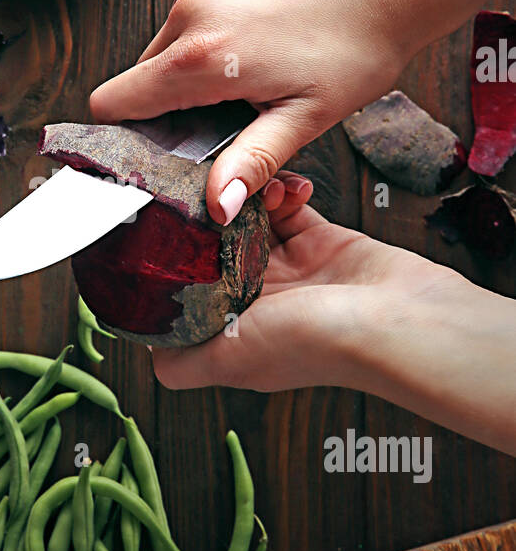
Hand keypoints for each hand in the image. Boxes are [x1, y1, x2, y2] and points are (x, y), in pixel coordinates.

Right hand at [90, 0, 420, 224]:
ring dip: (194, 66)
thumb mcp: (307, 116)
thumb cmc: (360, 44)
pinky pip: (189, 12)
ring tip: (254, 72)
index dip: (125, 134)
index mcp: (204, 56)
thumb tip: (218, 206)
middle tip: (231, 115)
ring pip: (166, 44)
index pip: (115, 102)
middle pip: (142, 76)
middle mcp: (190, 10)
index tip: (156, 148)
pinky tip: (257, 38)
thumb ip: (253, 161)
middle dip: (173, 103)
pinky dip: (209, 33)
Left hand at [152, 189, 452, 393]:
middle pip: (215, 251)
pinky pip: (289, 208)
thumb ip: (185, 364)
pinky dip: (282, 191)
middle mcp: (261, 303)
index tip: (161, 229)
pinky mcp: (321, 242)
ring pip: (250, 223)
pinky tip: (281, 185)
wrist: (401, 321)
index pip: (190, 293)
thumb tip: (149, 363)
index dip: (174, 264)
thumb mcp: (233, 358)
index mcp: (236, 334)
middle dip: (206, 221)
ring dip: (244, 200)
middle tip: (198, 190)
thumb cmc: (320, 345)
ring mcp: (292, 272)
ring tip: (247, 186)